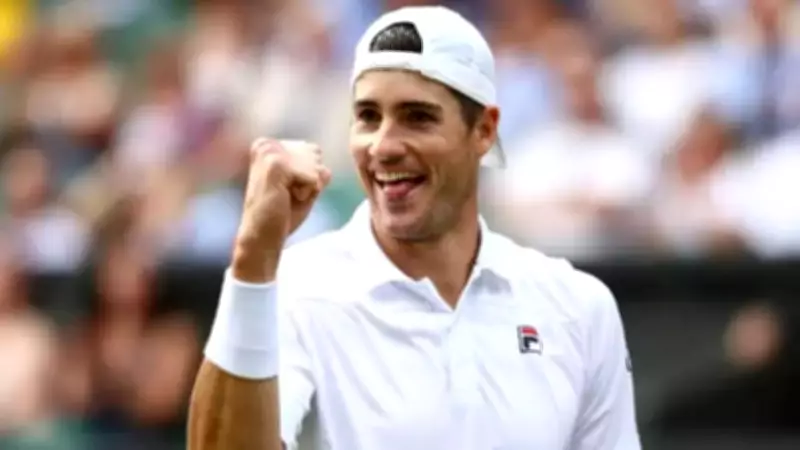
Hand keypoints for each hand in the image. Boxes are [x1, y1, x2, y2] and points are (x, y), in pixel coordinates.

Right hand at [233, 138, 330, 278]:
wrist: (261, 238)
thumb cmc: (282, 215)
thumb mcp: (305, 187)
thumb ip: (316, 170)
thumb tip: (324, 167)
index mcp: (269, 145)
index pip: (314, 152)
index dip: (310, 177)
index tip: (287, 191)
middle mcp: (266, 144)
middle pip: (316, 156)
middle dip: (311, 181)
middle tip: (287, 196)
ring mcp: (269, 152)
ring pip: (316, 166)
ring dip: (308, 188)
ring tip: (285, 198)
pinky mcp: (275, 164)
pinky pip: (314, 177)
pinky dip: (307, 193)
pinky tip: (286, 200)